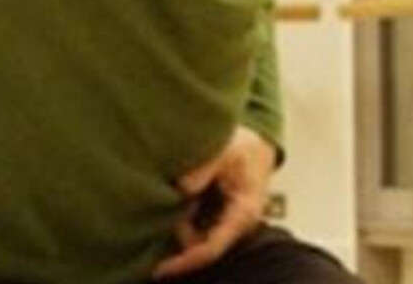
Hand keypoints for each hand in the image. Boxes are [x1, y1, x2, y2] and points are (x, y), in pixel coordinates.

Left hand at [153, 126, 276, 278]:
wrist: (255, 144)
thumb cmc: (244, 148)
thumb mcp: (224, 151)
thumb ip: (204, 169)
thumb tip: (183, 187)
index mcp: (243, 213)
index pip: (211, 248)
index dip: (184, 260)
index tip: (160, 269)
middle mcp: (238, 224)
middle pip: (200, 245)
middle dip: (176, 235)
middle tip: (157, 208)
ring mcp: (229, 222)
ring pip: (196, 235)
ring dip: (179, 221)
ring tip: (172, 190)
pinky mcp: (220, 217)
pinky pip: (197, 225)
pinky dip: (183, 215)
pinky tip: (177, 195)